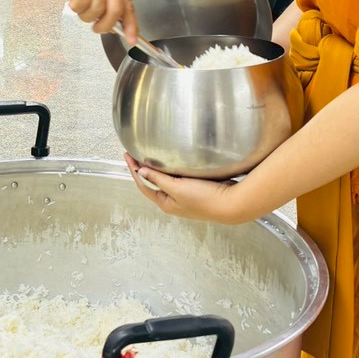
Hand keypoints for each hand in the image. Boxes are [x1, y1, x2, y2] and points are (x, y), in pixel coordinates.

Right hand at [37, 0, 134, 38]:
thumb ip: (108, 2)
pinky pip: (81, 4)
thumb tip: (115, 26)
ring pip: (96, 10)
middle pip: (115, 11)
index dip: (131, 26)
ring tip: (79, 7)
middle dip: (104, 26)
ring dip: (85, 15)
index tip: (132, 40)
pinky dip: (74, 7)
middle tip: (95, 27)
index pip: (129, 6)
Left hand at [125, 154, 246, 223]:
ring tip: (151, 155)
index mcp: (165, 203)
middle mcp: (173, 201)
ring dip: (158, 168)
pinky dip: (173, 169)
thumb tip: (140, 172)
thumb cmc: (205, 200)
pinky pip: (179, 177)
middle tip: (136, 153)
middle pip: (153, 182)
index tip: (127, 155)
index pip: (143, 184)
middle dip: (144, 168)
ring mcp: (184, 196)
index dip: (134, 170)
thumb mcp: (177, 188)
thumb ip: (158, 179)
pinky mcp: (196, 189)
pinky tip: (175, 161)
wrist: (231, 204)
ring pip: (166, 179)